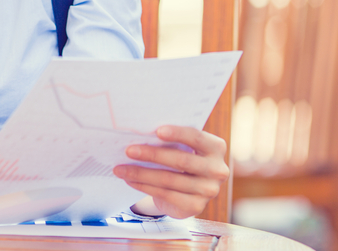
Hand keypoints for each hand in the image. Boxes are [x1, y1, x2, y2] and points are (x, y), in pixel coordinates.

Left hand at [113, 125, 229, 218]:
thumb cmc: (181, 157)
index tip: (157, 131)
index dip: (177, 134)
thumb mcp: (182, 146)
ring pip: (169, 179)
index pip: (196, 137)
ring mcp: (208, 190)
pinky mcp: (195, 206)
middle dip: (152, 154)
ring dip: (141, 173)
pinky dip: (144, 186)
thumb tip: (140, 132)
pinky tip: (130, 180)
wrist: (188, 190)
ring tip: (120, 169)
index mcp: (216, 147)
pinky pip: (165, 194)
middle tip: (128, 150)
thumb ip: (170, 139)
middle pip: (181, 160)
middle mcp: (217, 170)